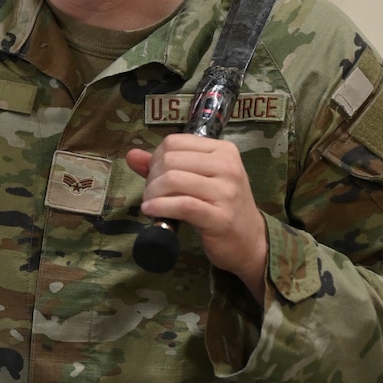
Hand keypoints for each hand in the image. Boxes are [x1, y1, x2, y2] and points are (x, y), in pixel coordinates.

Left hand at [125, 137, 268, 302]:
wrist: (250, 241)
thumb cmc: (221, 207)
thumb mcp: (198, 179)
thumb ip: (165, 166)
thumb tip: (132, 155)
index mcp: (223, 150)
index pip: (175, 142)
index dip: (155, 159)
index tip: (155, 177)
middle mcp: (227, 166)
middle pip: (171, 160)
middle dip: (152, 178)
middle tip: (151, 194)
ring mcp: (226, 191)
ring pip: (173, 180)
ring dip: (152, 194)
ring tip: (150, 204)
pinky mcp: (220, 217)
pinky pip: (181, 205)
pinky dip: (159, 207)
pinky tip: (151, 212)